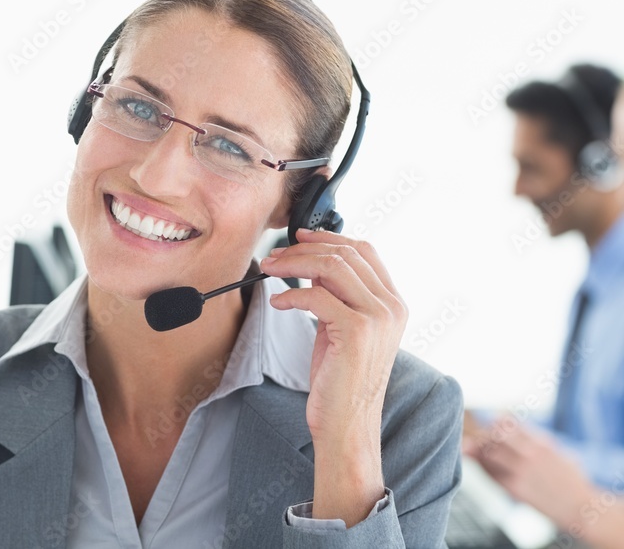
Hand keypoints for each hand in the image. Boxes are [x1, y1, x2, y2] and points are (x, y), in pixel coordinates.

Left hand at [260, 228, 407, 524]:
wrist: (346, 424)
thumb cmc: (339, 380)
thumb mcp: (342, 329)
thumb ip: (338, 295)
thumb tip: (312, 263)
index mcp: (393, 302)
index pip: (364, 250)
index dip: (329, 237)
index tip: (298, 236)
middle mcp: (391, 306)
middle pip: (345, 253)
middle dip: (303, 249)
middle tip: (273, 256)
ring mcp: (378, 318)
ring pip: (332, 268)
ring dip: (293, 264)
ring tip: (269, 270)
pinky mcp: (356, 332)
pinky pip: (317, 297)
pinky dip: (291, 295)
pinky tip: (277, 302)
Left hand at [465, 418, 594, 530]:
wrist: (579, 507)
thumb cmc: (570, 480)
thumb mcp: (558, 451)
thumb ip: (537, 439)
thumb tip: (513, 425)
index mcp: (541, 442)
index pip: (507, 422)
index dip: (496, 423)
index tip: (493, 426)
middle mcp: (530, 453)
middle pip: (494, 434)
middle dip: (486, 435)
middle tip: (483, 439)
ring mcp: (520, 470)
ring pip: (488, 452)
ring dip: (480, 450)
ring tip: (481, 452)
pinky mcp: (514, 487)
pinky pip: (489, 472)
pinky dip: (483, 466)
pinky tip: (485, 465)